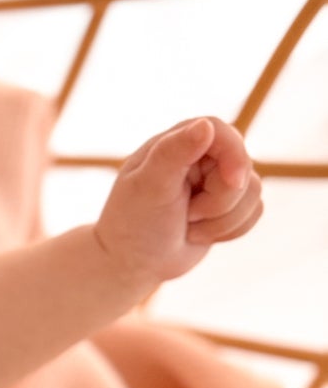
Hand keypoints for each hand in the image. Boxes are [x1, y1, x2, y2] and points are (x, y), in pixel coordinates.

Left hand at [93, 116, 262, 289]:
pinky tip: (200, 234)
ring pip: (253, 192)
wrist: (133, 263)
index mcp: (177, 141)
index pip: (222, 131)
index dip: (235, 155)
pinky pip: (254, 211)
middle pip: (243, 167)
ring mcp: (216, 180)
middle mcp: (201, 156)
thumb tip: (205, 125)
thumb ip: (175, 152)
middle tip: (187, 215)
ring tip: (188, 225)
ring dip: (222, 221)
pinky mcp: (229, 204)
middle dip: (220, 202)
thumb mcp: (149, 186)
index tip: (233, 182)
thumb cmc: (134, 223)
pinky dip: (230, 231)